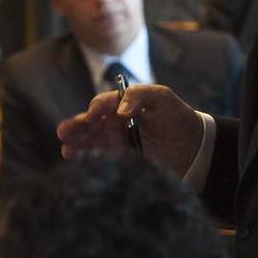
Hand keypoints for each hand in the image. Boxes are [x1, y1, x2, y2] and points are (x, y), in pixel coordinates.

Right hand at [58, 84, 202, 172]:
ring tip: (66, 150)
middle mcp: (116, 120)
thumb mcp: (162, 97)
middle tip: (64, 133)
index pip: (103, 103)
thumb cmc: (177, 115)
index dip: (96, 108)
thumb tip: (120, 110)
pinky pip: (102, 157)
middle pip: (91, 122)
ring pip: (92, 140)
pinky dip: (89, 159)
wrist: (193, 144)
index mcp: (123, 103)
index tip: (93, 116)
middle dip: (76, 126)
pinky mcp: (122, 158)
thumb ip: (139, 96)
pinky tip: (79, 161)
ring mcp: (117, 140)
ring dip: (77, 144)